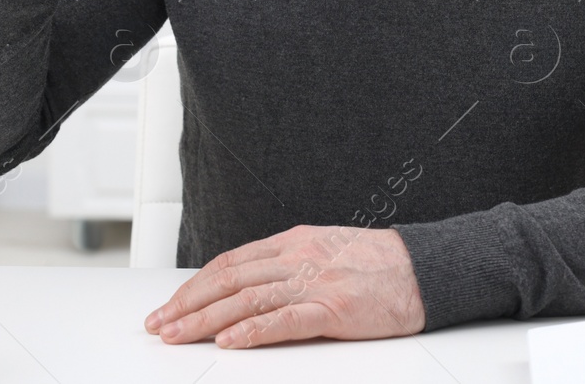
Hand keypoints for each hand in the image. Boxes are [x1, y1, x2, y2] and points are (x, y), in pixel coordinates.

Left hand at [143, 225, 425, 347]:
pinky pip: (284, 319)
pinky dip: (252, 331)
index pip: (230, 263)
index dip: (194, 285)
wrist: (425, 268)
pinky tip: (229, 341)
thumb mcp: (325, 251)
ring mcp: (315, 282)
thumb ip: (288, 265)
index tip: (170, 305)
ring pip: (247, 299)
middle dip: (188, 304)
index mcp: (293, 242)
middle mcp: (297, 257)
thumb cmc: (378, 264)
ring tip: (178, 335)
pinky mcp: (334, 308)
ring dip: (206, 319)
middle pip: (229, 280)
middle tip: (159, 325)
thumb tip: (247, 287)